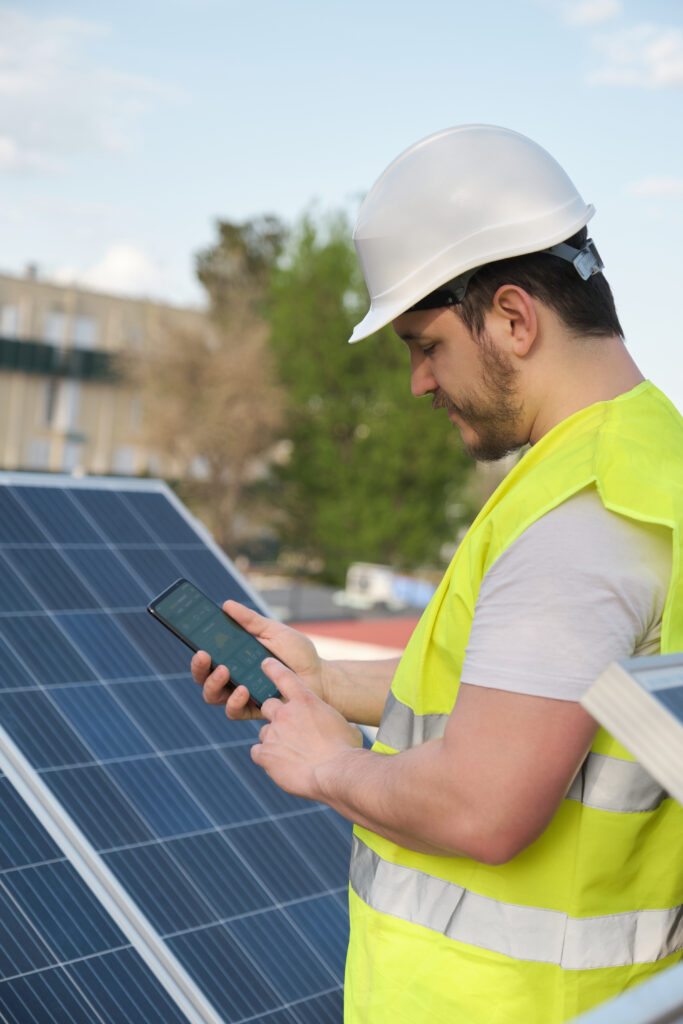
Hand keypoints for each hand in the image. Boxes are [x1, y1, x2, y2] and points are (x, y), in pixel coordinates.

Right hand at [190, 600, 324, 720]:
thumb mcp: (273, 631)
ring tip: (224, 671)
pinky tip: (243, 689)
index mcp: (235, 657)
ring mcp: (242, 695)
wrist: (321, 677)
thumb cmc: (297, 653)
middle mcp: (233, 677)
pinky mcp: (254, 709)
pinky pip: (234, 711)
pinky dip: (234, 701)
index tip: (194, 640)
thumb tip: (226, 604)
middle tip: (204, 655)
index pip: (208, 656)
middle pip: (203, 677)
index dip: (197, 650)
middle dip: (199, 667)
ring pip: (213, 696)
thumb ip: (250, 621)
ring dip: (213, 684)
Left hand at [251, 658, 362, 798]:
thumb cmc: (346, 750)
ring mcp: (273, 733)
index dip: (273, 668)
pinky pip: (257, 752)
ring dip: (273, 740)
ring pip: (264, 732)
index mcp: (305, 701)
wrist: (336, 773)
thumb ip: (338, 724)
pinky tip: (279, 765)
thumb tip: (346, 729)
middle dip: (275, 715)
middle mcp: (285, 713)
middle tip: (287, 730)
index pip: (283, 676)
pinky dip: (265, 758)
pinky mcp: (265, 754)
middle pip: (268, 706)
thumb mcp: (347, 729)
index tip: (265, 663)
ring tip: (290, 754)